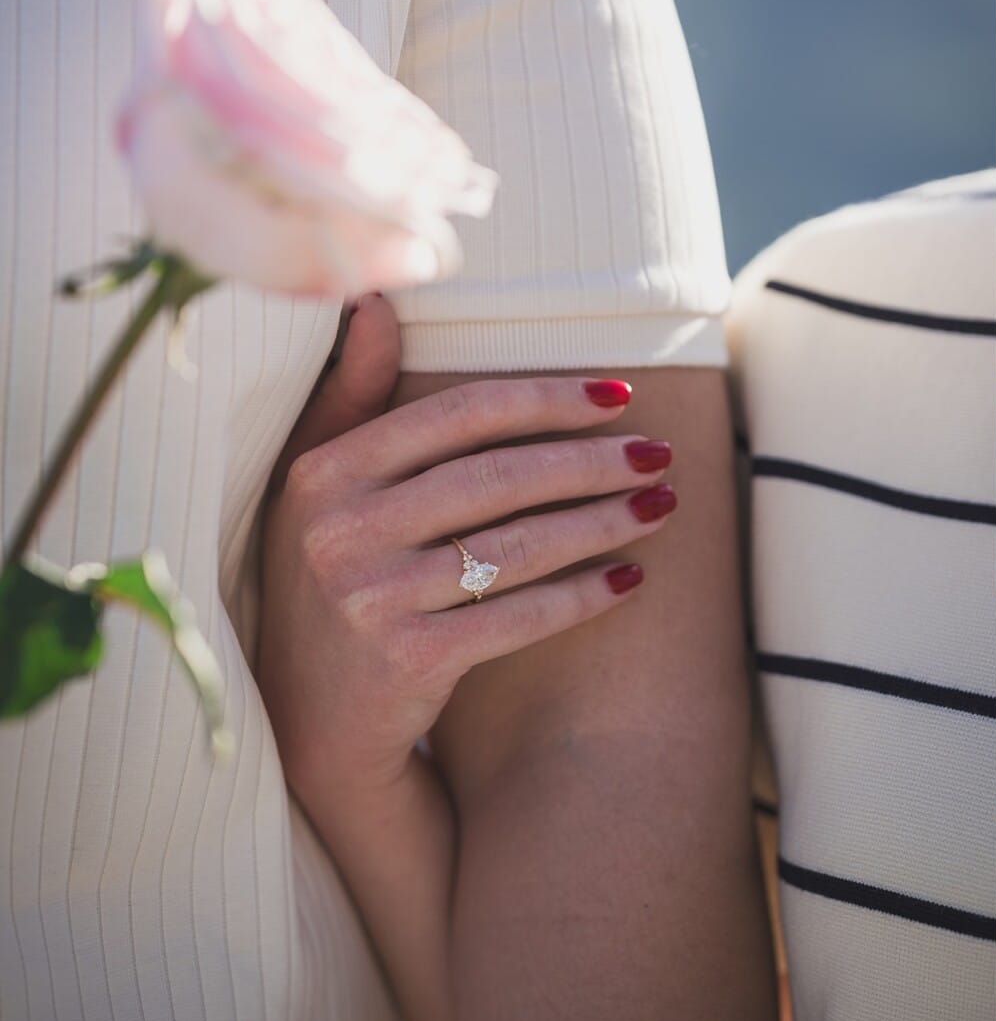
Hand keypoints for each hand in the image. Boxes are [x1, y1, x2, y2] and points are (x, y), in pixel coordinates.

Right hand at [255, 293, 678, 808]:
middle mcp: (340, 531)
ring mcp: (371, 599)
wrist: (308, 719)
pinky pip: (519, 615)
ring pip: (520, 545)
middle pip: (501, 477)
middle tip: (661, 453)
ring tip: (661, 506)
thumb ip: (351, 394)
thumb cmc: (329, 579)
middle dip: (593, 461)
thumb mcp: (317, 485)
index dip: (548, 400)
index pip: (460, 414)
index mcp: (325, 471)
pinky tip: (631, 579)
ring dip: (605, 521)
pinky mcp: (407, 661)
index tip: (619, 393)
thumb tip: (377, 300)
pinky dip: (583, 595)